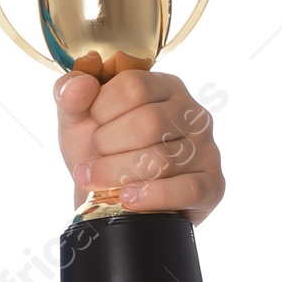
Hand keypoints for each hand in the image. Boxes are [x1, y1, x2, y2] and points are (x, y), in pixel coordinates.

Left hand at [53, 66, 224, 226]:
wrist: (109, 199)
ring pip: (162, 159)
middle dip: (107, 145)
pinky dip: (151, 196)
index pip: (133, 86)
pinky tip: (127, 198)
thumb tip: (79, 82)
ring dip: (117, 174)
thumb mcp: (76, 120)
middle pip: (149, 123)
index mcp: (164, 87)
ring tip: (98, 181)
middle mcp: (192, 114)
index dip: (101, 110)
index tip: (92, 126)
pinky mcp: (212, 185)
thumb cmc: (98, 153)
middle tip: (93, 158)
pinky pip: (187, 190)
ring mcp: (206, 149)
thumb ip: (69, 95)